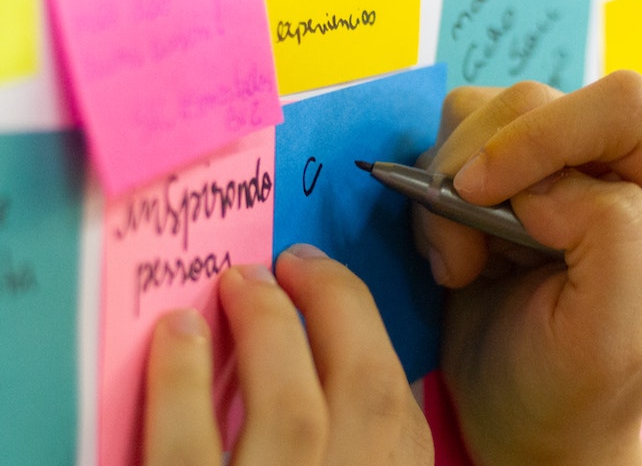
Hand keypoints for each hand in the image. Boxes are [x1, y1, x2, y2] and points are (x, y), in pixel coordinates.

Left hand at [142, 244, 433, 465]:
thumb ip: (352, 438)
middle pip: (368, 395)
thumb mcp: (346, 464)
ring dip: (267, 329)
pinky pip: (188, 452)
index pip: (398, 409)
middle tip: (291, 263)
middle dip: (335, 308)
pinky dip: (181, 384)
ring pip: (292, 415)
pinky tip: (177, 333)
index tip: (326, 281)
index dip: (365, 329)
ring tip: (239, 281)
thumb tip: (335, 355)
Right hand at [414, 72, 641, 464]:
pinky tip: (460, 251)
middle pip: (545, 100)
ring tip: (464, 261)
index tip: (480, 194)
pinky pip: (460, 136)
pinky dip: (438, 191)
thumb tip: (548, 184)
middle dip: (485, 167)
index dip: (543, 135)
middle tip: (465, 247)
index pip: (625, 107)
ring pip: (493, 110)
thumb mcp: (611, 337)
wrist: (524, 416)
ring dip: (455, 183)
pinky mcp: (522, 173)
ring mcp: (575, 166)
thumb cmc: (573, 393)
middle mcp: (640, 171)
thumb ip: (609, 239)